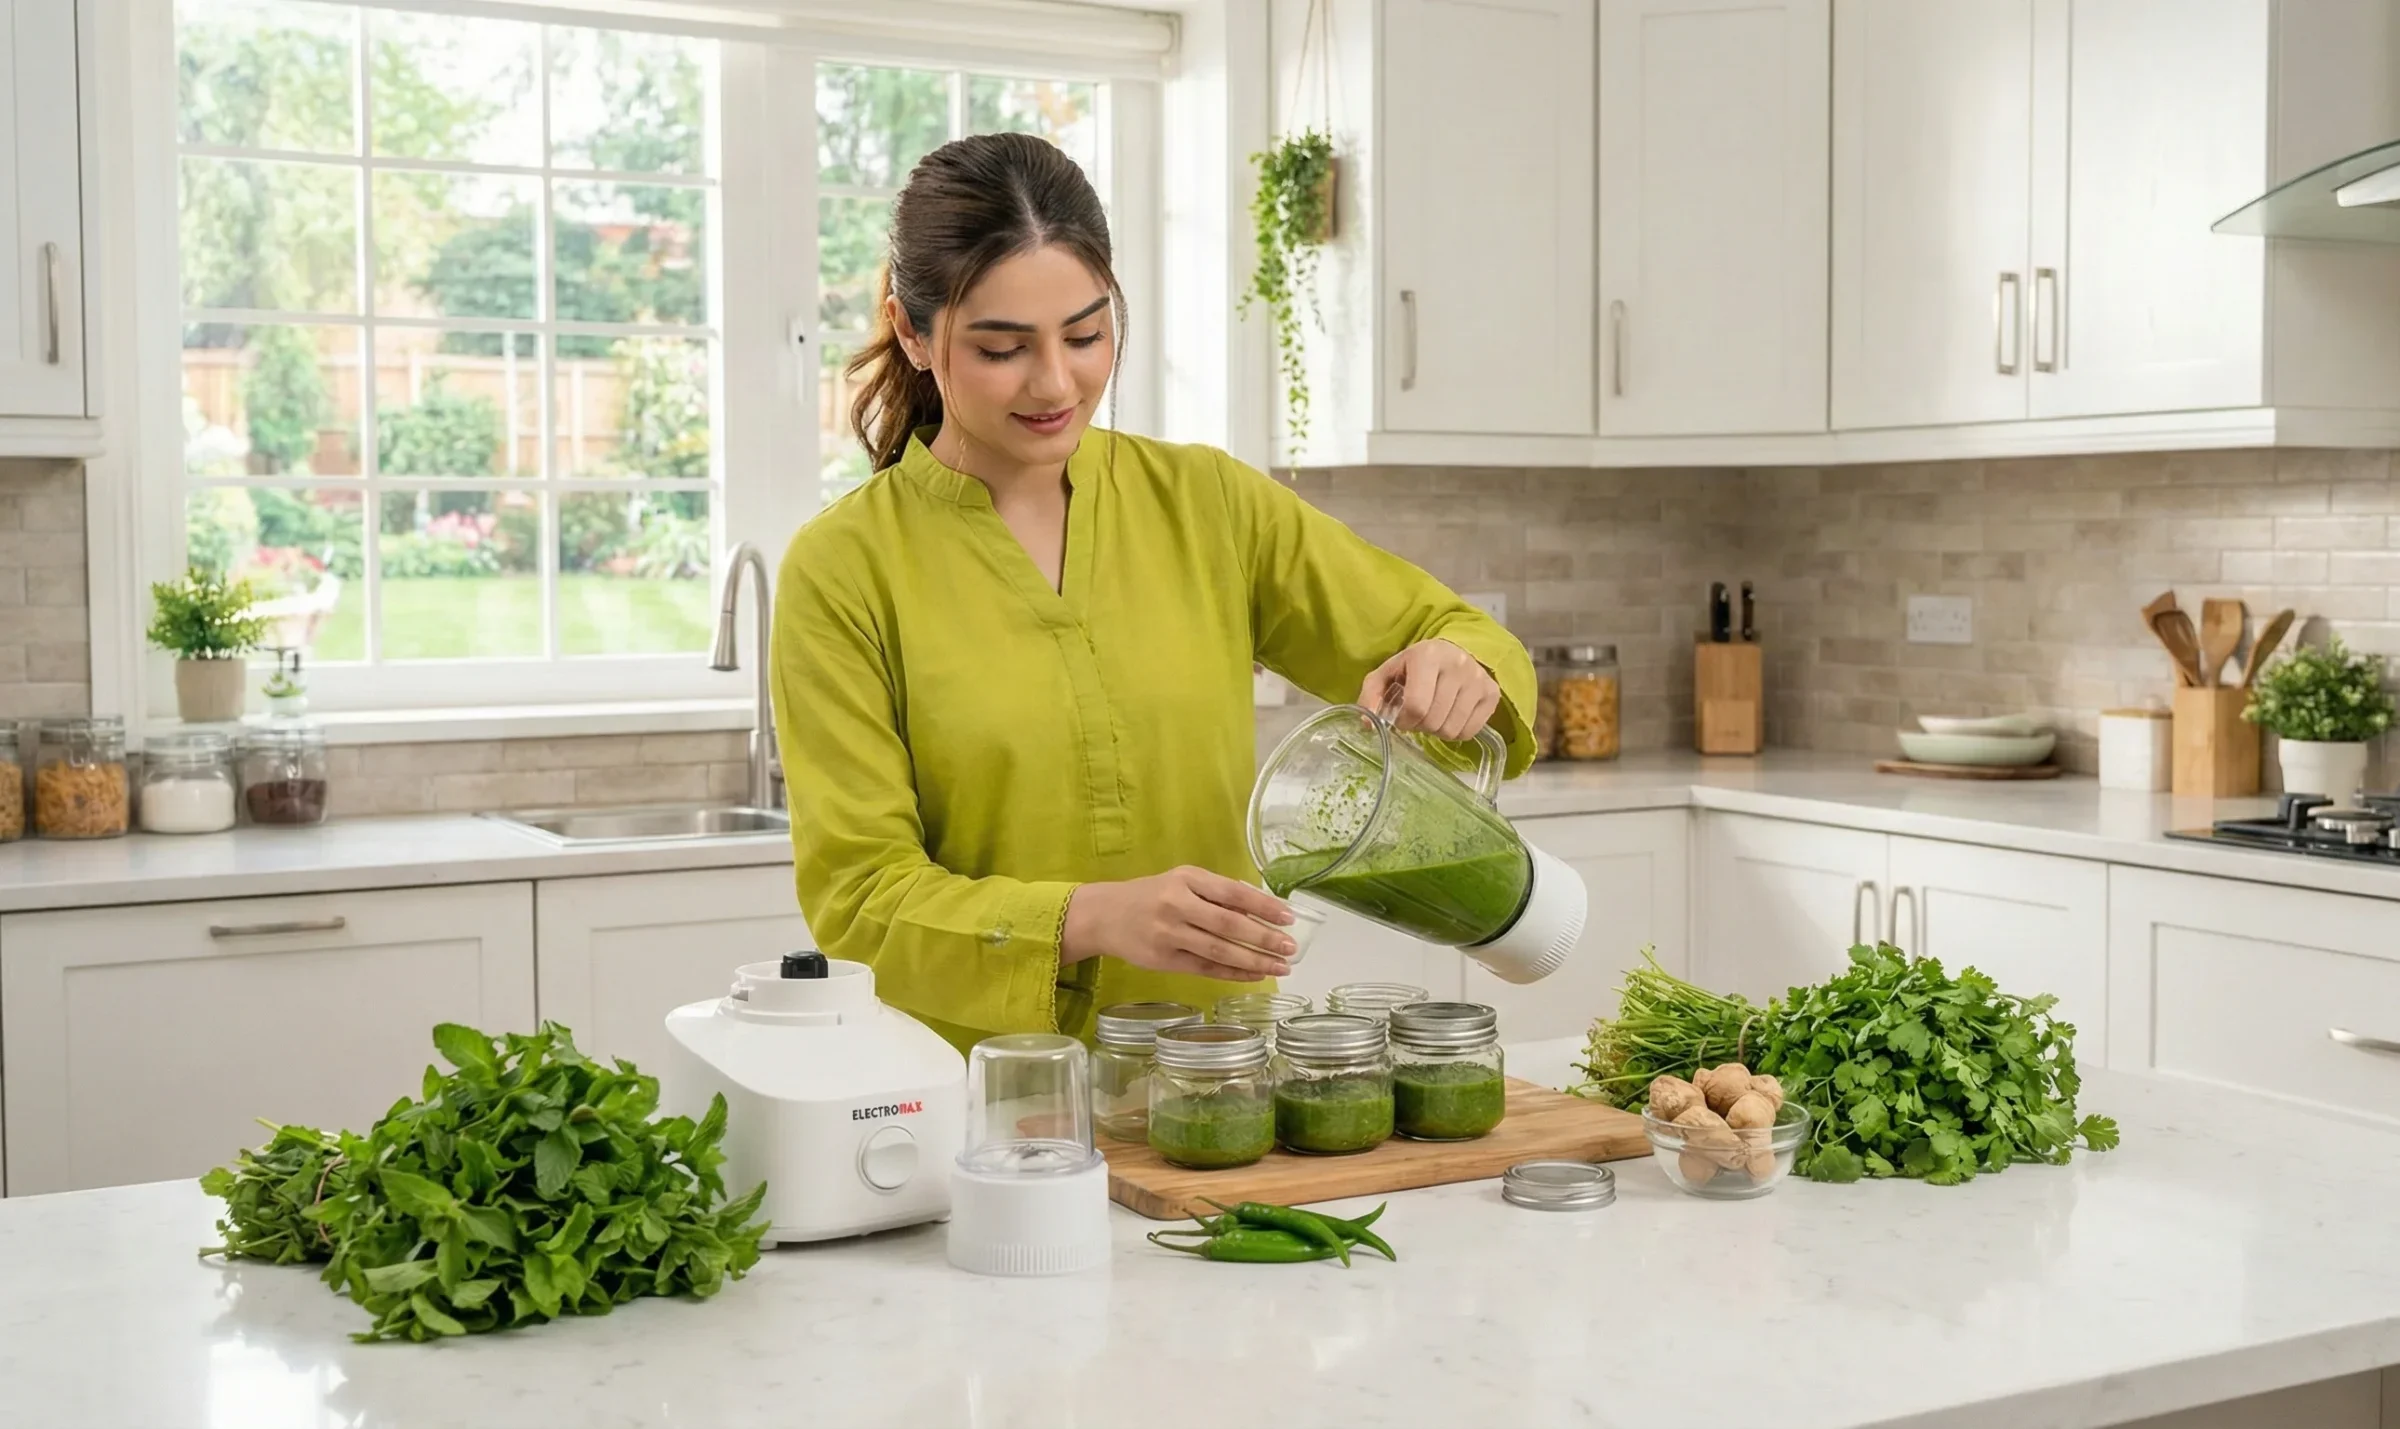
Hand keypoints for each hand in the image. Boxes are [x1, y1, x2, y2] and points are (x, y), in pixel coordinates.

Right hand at [1061, 868, 1295, 980]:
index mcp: (1187, 879)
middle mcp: (1177, 905)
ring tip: (1281, 967)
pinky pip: (1206, 969)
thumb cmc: (1152, 895)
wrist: (1105, 915)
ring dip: (1254, 961)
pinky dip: (1233, 973)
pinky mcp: (1164, 960)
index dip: (1264, 906)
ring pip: (1219, 951)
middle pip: (1228, 925)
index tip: (1289, 917)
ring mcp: (1169, 934)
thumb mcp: (1182, 881)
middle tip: (1291, 948)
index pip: (1233, 893)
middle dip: (1264, 938)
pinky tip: (1254, 975)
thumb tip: (1261, 909)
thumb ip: (1217, 893)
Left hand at [1360, 638, 1500, 740]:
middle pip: (1434, 721)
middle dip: (1420, 726)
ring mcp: (1478, 679)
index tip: (1402, 717)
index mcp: (1428, 656)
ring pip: (1452, 730)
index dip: (1405, 721)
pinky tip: (1450, 716)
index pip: (1416, 706)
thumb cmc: (1414, 666)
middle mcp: (1458, 665)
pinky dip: (1456, 731)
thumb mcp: (1387, 674)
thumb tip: (1368, 724)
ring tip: (1434, 714)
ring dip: (1437, 730)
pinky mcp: (1492, 693)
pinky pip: (1470, 731)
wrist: (1451, 651)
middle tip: (1418, 716)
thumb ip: (1371, 696)